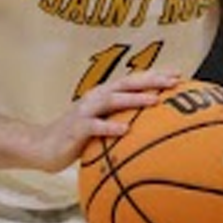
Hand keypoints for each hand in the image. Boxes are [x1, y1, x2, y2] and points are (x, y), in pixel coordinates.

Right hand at [29, 70, 180, 171]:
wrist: (42, 147)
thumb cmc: (77, 137)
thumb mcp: (102, 125)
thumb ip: (122, 120)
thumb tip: (152, 128)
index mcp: (104, 95)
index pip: (132, 81)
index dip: (155, 76)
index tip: (179, 75)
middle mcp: (96, 97)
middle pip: (126, 84)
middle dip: (151, 80)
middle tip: (174, 81)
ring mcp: (85, 111)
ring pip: (112, 100)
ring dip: (135, 99)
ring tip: (156, 100)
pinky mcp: (76, 128)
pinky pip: (95, 127)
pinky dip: (110, 127)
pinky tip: (126, 130)